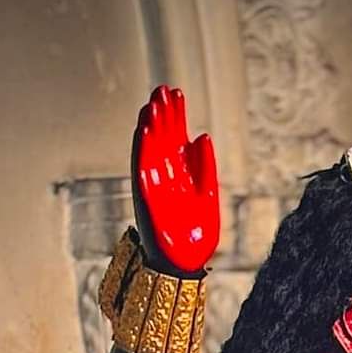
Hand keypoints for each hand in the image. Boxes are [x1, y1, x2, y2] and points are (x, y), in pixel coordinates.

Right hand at [132, 84, 219, 273]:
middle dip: (162, 114)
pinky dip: (144, 151)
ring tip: (151, 105)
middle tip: (162, 89)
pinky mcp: (147, 198)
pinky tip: (145, 132)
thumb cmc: (196, 234)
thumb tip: (202, 136)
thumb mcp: (207, 194)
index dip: (176, 114)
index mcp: (182, 173)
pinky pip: (143, 170)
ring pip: (151, 150)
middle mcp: (166, 175)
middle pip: (163, 138)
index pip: (176, 136)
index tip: (176, 93)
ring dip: (151, 127)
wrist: (186, 263)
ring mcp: (155, 185)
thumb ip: (205, 166)